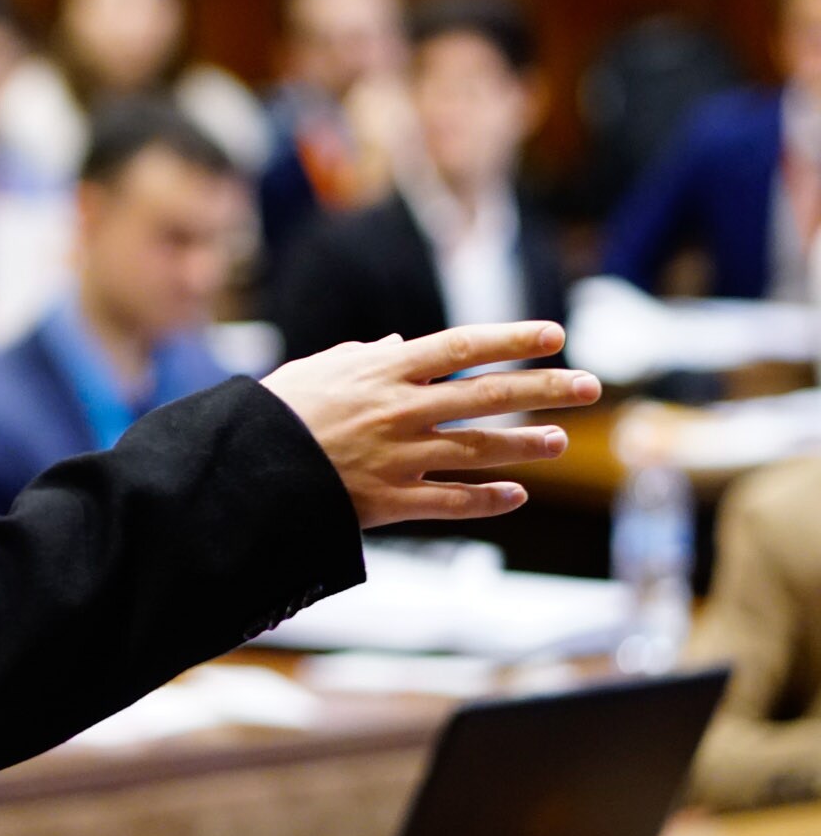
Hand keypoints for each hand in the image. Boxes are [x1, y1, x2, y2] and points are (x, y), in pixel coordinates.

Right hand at [260, 322, 598, 529]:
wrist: (246, 469)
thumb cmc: (277, 412)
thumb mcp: (316, 369)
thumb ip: (364, 357)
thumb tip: (401, 347)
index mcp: (383, 372)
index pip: (463, 347)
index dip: (512, 340)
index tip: (555, 334)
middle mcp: (400, 410)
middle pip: (489, 396)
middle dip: (545, 389)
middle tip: (589, 386)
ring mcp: (399, 457)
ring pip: (481, 450)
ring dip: (527, 446)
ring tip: (560, 441)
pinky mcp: (390, 500)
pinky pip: (453, 501)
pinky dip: (489, 499)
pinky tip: (517, 495)